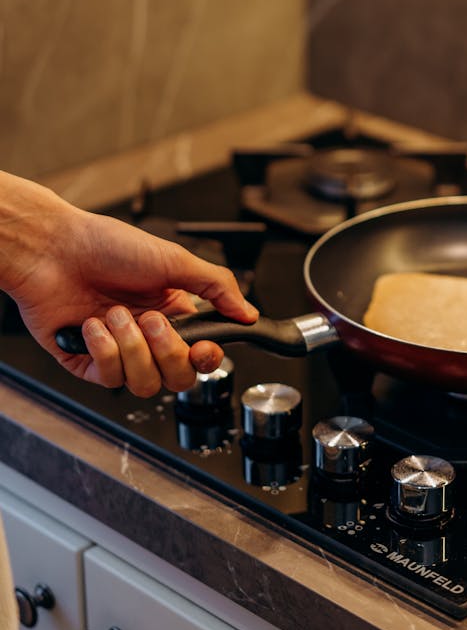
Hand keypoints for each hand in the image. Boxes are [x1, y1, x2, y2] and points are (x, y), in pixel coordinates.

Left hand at [0, 172, 257, 395]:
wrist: (54, 249)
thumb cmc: (108, 245)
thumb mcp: (174, 259)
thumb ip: (216, 286)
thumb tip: (249, 311)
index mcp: (173, 313)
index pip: (201, 354)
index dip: (206, 359)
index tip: (204, 349)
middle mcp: (147, 336)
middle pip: (177, 378)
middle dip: (166, 351)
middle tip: (151, 320)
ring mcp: (117, 352)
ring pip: (143, 384)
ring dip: (132, 348)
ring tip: (115, 314)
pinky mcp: (87, 362)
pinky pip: (108, 378)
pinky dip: (103, 349)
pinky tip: (93, 323)